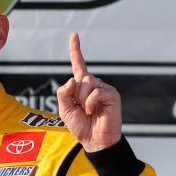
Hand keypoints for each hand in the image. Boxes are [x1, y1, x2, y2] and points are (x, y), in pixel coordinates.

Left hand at [55, 33, 121, 151]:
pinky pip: (96, 91)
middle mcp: (93, 85)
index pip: (78, 65)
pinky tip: (94, 111)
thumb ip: (63, 93)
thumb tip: (73, 79)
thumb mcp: (64, 110)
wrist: (94, 140)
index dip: (76, 50)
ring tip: (89, 111)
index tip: (74, 35)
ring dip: (83, 99)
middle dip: (76, 95)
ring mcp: (103, 89)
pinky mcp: (112, 95)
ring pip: (88, 82)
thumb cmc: (81, 126)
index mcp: (81, 87)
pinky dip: (91, 102)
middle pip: (80, 77)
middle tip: (81, 109)